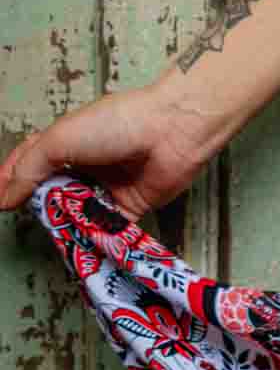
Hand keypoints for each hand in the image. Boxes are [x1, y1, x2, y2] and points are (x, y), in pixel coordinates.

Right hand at [0, 82, 225, 222]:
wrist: (172, 131)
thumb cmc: (117, 123)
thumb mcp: (60, 139)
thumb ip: (29, 168)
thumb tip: (4, 196)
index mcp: (67, 142)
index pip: (30, 164)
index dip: (11, 181)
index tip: (0, 200)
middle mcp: (85, 166)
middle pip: (51, 193)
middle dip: (37, 207)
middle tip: (24, 218)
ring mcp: (107, 188)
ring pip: (76, 214)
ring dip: (64, 225)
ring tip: (50, 231)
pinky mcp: (128, 209)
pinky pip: (105, 230)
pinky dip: (93, 237)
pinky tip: (78, 245)